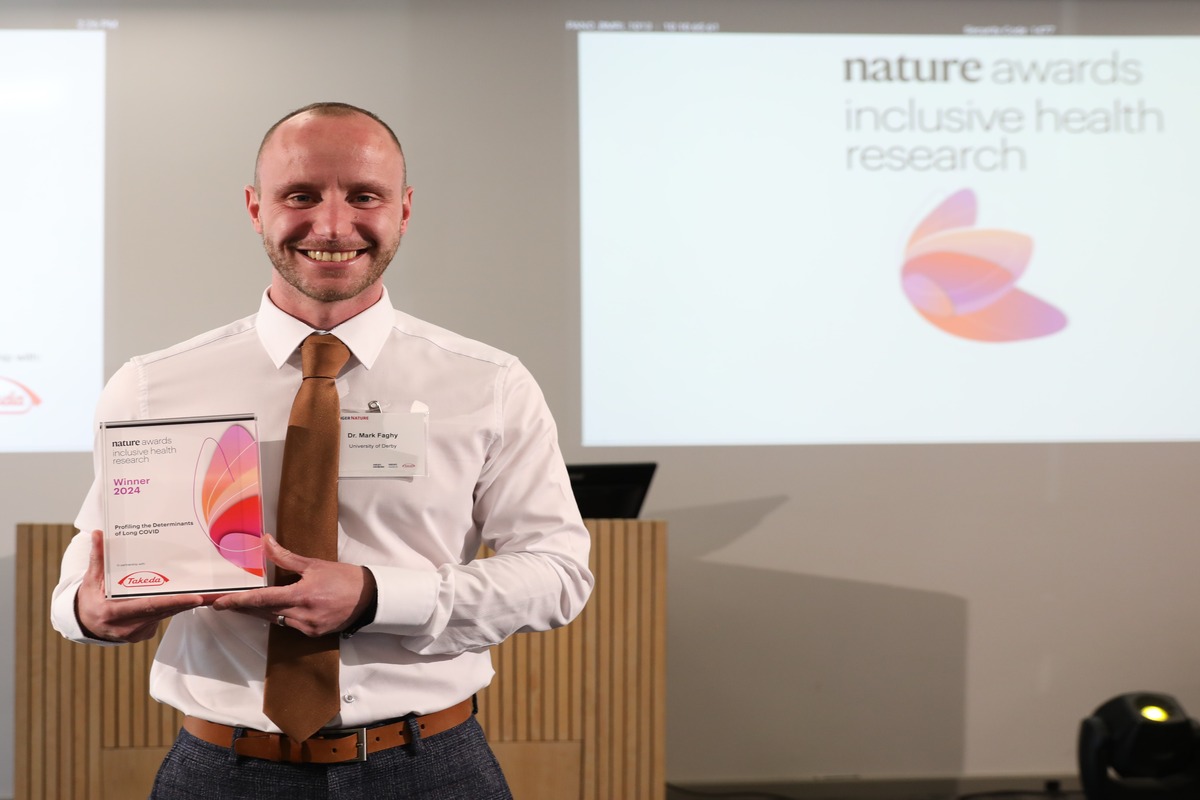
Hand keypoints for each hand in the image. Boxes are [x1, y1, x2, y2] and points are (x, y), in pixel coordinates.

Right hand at [75, 530, 211, 642]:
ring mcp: (136, 633)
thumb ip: (98, 557)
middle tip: (210, 593)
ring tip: (205, 593)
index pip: (150, 606)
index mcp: (114, 612)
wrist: (84, 623)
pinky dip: (172, 608)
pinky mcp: (143, 634)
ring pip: (165, 615)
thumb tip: (98, 534)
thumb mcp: (92, 578)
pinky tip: (186, 598)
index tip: (195, 598)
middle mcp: (126, 626)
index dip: (174, 602)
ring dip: (183, 604)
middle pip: (163, 612)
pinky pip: (162, 619)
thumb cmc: (90, 598)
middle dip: (187, 602)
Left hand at [210, 534, 375, 636]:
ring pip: (275, 619)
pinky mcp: (314, 633)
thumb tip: (265, 542)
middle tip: (225, 603)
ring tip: (245, 604)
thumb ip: (286, 557)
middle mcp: (302, 615)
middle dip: (244, 607)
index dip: (239, 601)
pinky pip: (289, 624)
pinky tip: (276, 608)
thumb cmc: (344, 578)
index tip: (220, 603)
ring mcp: (308, 627)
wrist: (370, 598)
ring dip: (260, 611)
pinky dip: (280, 615)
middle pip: (264, 612)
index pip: (263, 599)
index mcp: (302, 595)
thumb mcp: (314, 564)